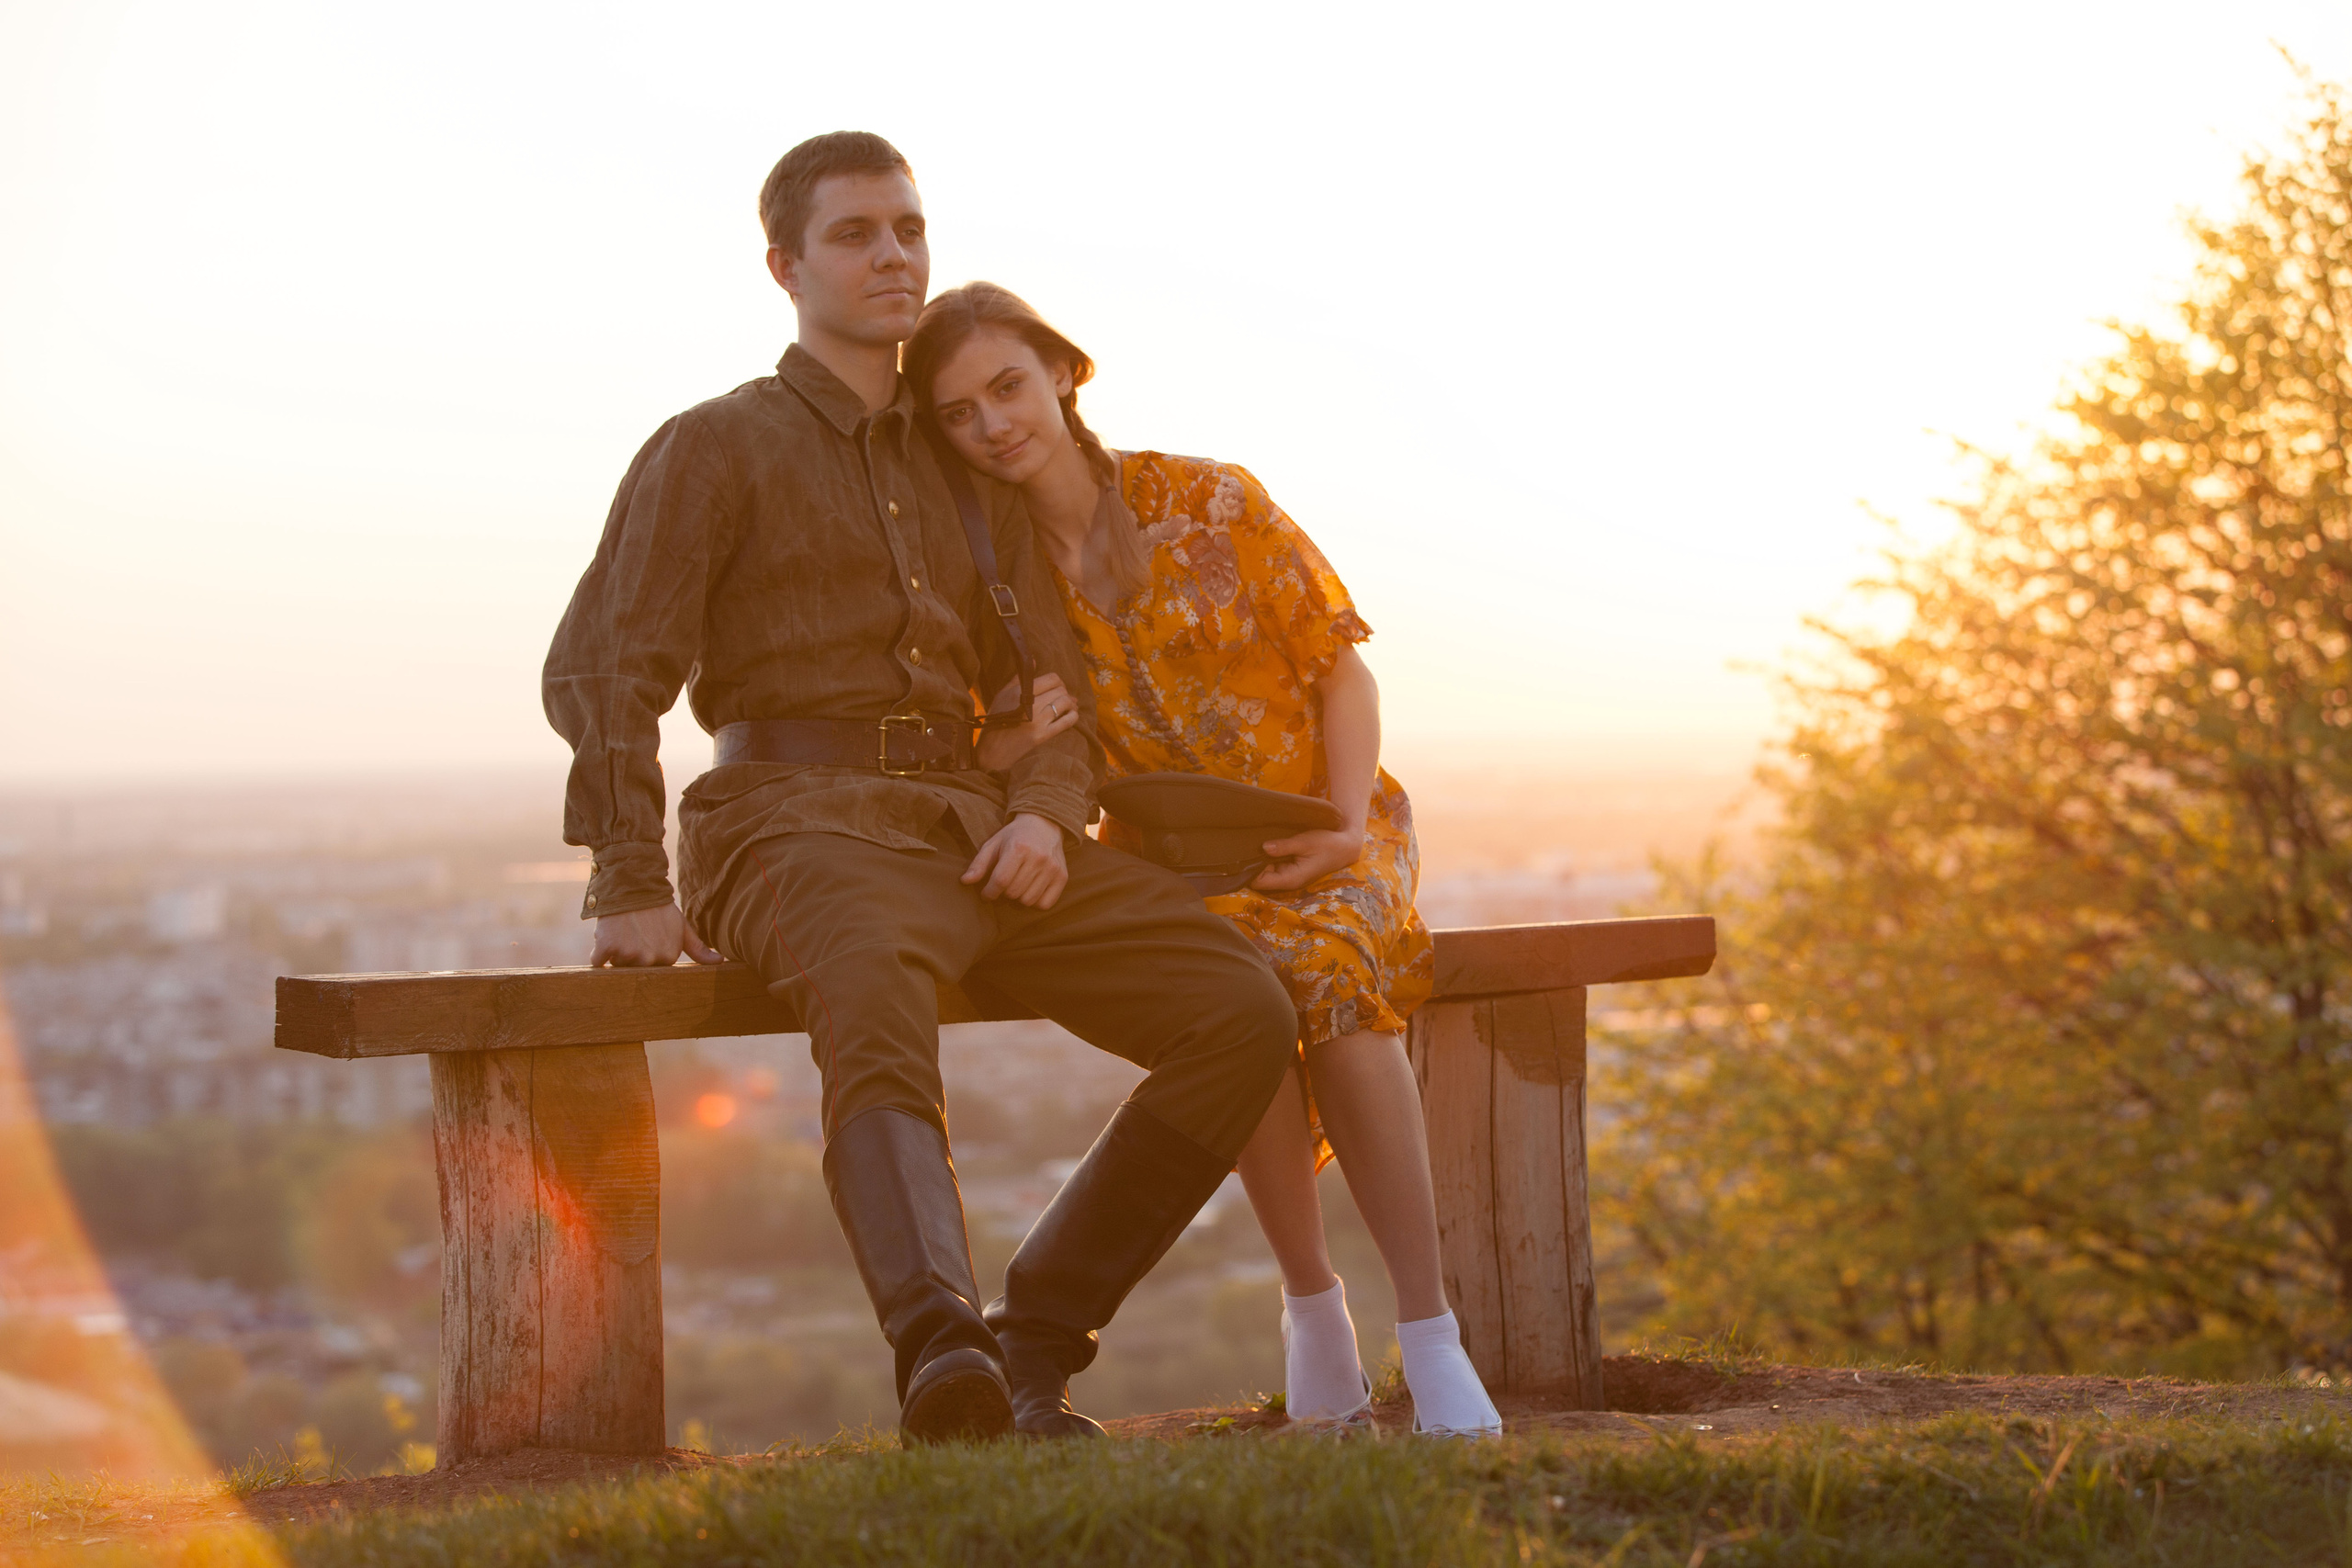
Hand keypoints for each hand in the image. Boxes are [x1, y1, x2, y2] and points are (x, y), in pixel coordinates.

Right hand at [590, 901, 722, 966]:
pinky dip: (597, 953)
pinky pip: (597, 961)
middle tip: (634, 934)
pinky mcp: (606, 947)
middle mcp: (648, 959)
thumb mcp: (682, 926)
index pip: (651, 970)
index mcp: (667, 958)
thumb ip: (699, 948)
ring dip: (614, 952)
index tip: (647, 939)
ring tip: (623, 931)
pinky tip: (606, 936)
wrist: (632, 884)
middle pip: (632, 969)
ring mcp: (627, 953)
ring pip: (615, 964)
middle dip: (630, 955)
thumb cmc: (658, 908)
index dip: (646, 955)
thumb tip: (720, 962)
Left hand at [961, 812, 1069, 907]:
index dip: (989, 892)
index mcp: (1018, 848)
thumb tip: (965, 881)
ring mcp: (1052, 868)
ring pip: (1028, 900)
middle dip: (1004, 892)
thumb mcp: (993, 844)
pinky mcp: (1062, 876)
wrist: (1044, 824)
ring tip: (1018, 884)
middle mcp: (1038, 858)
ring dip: (1019, 897)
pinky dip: (1035, 902)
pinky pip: (1045, 904)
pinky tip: (1031, 889)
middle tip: (1004, 884)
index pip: (1000, 881)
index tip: (986, 893)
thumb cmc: (1014, 836)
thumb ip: (979, 863)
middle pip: (1013, 892)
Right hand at [976, 672, 1080, 770]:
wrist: (992, 750)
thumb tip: (1034, 660)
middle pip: (1061, 690)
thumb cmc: (996, 721)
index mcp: (1020, 692)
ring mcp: (1038, 721)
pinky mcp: (1043, 735)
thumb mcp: (1002, 695)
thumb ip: (1019, 678)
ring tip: (1069, 706)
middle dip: (1065, 693)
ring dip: (1071, 704)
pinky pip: (1067, 721)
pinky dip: (1073, 716)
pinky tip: (1071, 715)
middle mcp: (1030, 704)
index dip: (1058, 681)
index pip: (1051, 679)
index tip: (1056, 687)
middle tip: (1063, 697)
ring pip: (1065, 703)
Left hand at [1250, 826, 1365, 892]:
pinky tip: (1268, 845)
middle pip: (1260, 878)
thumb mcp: (1305, 842)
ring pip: (1266, 872)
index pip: (1260, 882)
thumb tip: (1263, 848)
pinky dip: (1269, 857)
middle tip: (1248, 844)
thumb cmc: (1327, 844)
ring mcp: (1289, 876)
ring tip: (1257, 842)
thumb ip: (1284, 847)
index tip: (1244, 853)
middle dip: (1253, 864)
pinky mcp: (1291, 869)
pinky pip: (1274, 866)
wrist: (1345, 846)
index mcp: (1290, 879)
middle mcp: (1288, 881)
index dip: (1249, 870)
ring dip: (1262, 859)